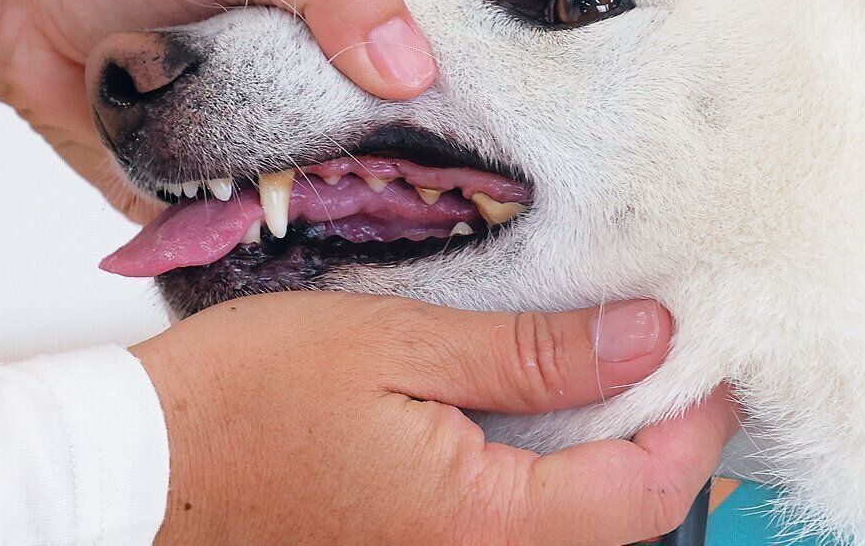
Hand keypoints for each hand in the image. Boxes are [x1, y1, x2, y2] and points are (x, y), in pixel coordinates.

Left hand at [0, 0, 435, 220]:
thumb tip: (409, 74)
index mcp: (338, 40)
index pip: (420, 96)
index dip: (451, 132)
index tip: (469, 174)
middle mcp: (309, 104)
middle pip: (377, 169)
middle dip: (391, 197)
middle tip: (398, 215)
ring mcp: (260, 160)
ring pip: (318, 217)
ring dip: (327, 233)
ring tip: (336, 242)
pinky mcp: (207, 208)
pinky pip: (246, 248)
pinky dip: (259, 260)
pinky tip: (280, 262)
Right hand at [131, 293, 736, 544]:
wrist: (151, 461)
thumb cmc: (252, 396)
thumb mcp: (399, 345)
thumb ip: (530, 352)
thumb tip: (645, 338)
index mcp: (480, 521)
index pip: (642, 491)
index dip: (695, 424)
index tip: (713, 357)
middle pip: (621, 521)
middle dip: (663, 441)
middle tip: (673, 356)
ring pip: (573, 526)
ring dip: (612, 456)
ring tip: (618, 371)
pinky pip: (517, 525)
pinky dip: (553, 471)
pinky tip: (543, 411)